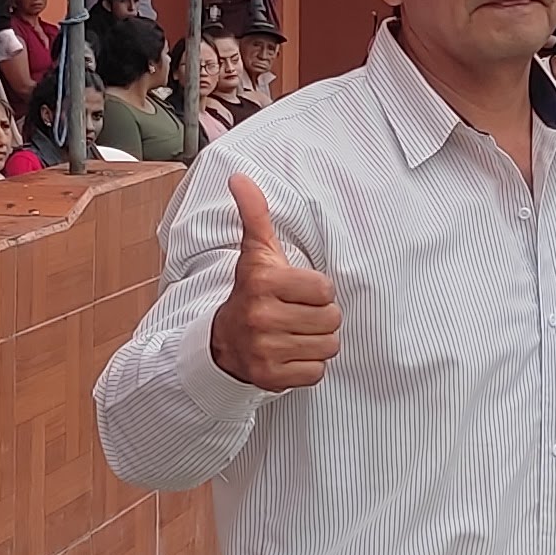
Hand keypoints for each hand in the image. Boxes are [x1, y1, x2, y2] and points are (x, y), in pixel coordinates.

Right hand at [208, 171, 340, 391]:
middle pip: (331, 319)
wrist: (223, 341)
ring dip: (317, 341)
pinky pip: (317, 372)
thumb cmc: (251, 292)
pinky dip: (309, 366)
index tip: (297, 292)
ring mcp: (264, 350)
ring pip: (328, 346)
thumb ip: (255, 214)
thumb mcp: (255, 253)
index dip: (317, 291)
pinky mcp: (270, 377)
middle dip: (320, 317)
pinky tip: (291, 354)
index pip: (326, 289)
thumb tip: (239, 177)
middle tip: (297, 315)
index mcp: (263, 283)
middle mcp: (261, 317)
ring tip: (295, 334)